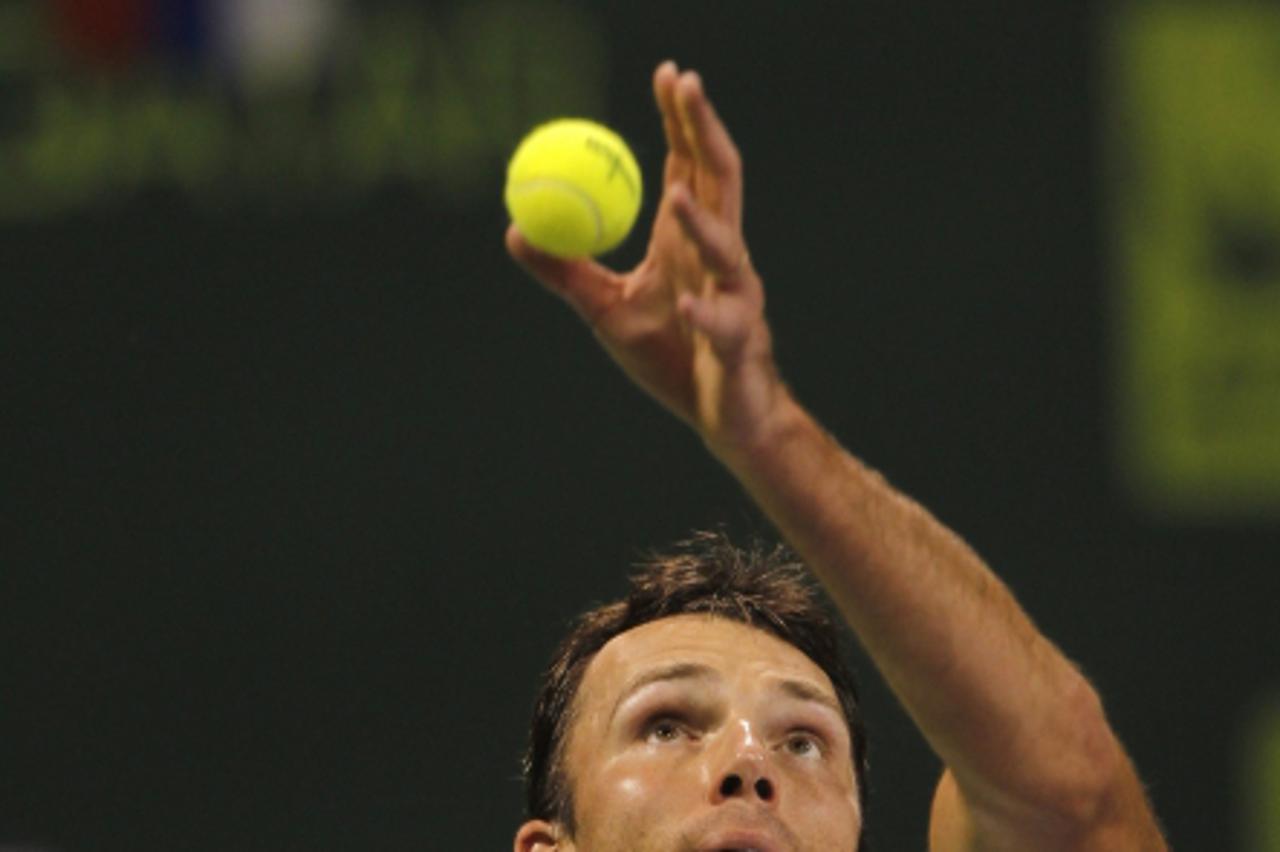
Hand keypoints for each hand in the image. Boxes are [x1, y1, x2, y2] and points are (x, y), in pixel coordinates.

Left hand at [506, 61, 786, 450]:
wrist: (724, 418)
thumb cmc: (673, 359)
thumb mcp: (607, 310)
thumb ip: (566, 272)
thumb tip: (514, 228)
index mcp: (690, 242)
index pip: (689, 167)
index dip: (681, 119)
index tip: (668, 74)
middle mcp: (721, 258)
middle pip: (721, 181)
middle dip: (706, 130)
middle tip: (688, 84)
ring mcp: (737, 299)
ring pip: (727, 251)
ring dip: (701, 224)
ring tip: (674, 197)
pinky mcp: (740, 345)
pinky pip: (723, 326)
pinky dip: (705, 316)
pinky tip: (686, 308)